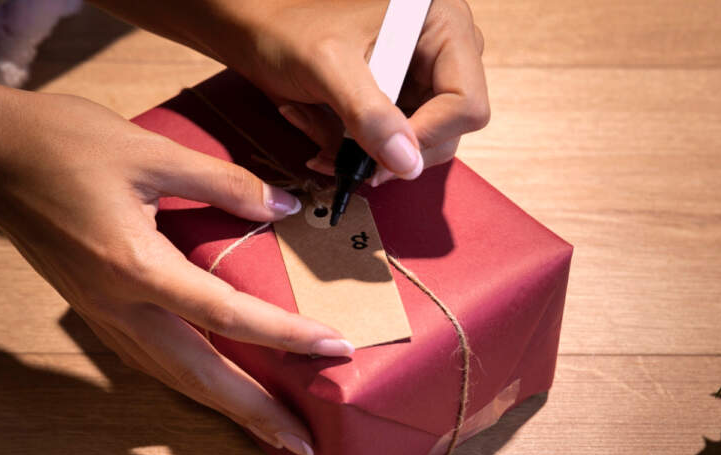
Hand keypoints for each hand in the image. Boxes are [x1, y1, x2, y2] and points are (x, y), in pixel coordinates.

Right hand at [0, 71, 354, 454]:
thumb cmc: (65, 143)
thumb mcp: (150, 151)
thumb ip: (223, 182)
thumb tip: (284, 204)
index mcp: (135, 267)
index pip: (227, 316)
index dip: (286, 335)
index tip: (335, 347)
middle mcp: (119, 306)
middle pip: (198, 376)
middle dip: (255, 413)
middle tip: (304, 442)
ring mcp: (104, 315)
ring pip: (173, 378)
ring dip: (226, 407)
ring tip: (272, 427)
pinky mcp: (96, 311)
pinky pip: (153, 362)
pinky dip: (193, 384)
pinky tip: (218, 387)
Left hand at [95, 0, 489, 185]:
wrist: (254, 32)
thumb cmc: (288, 31)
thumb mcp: (328, 66)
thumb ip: (369, 113)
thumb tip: (407, 164)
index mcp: (443, 25)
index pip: (466, 102)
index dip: (429, 136)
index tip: (385, 157)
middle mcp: (442, 52)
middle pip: (449, 129)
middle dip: (395, 150)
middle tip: (351, 162)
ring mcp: (420, 78)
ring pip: (418, 144)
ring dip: (369, 154)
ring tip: (324, 140)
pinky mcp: (397, 100)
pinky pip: (391, 144)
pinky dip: (357, 150)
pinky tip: (324, 134)